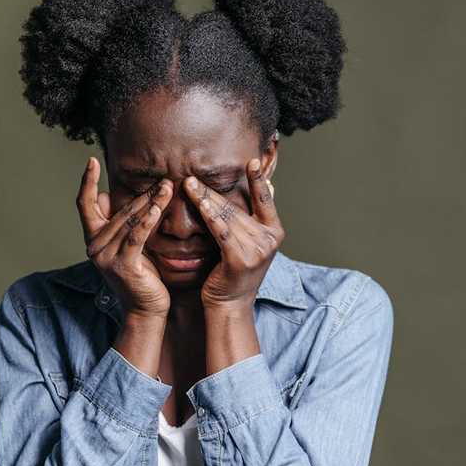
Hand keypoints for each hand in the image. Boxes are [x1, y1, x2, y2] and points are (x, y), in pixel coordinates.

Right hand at [76, 157, 173, 317]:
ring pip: (128, 221)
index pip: (84, 204)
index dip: (86, 182)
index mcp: (93, 239)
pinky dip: (147, 222)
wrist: (146, 310)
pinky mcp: (123, 265)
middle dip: (142, 194)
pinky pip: (136, 237)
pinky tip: (157, 208)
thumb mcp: (127, 246)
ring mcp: (106, 257)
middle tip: (163, 179)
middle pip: (117, 210)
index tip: (91, 160)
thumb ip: (118, 224)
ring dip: (149, 203)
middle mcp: (94, 246)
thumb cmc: (141, 276)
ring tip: (167, 187)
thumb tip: (105, 197)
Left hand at [184, 157, 284, 310]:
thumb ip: (254, 217)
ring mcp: (257, 250)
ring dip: (206, 200)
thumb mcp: (250, 242)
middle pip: (238, 207)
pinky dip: (209, 217)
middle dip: (214, 191)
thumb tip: (270, 186)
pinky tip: (199, 204)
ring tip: (190, 185)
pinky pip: (221, 231)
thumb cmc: (234, 271)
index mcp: (275, 232)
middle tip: (194, 176)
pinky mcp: (241, 259)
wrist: (230, 304)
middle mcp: (269, 240)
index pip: (265, 200)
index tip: (251, 160)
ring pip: (227, 217)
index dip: (258, 180)